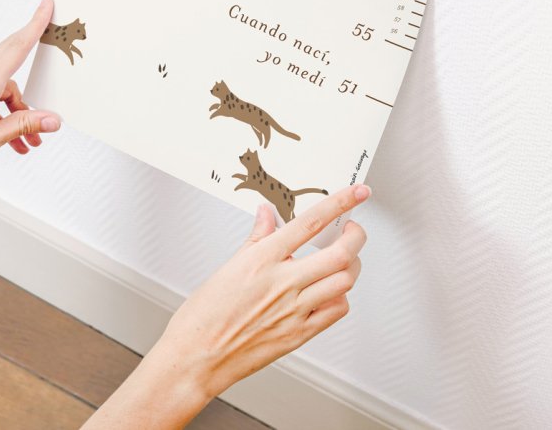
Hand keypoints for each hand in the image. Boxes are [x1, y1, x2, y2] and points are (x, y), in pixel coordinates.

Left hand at [0, 0, 60, 212]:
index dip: (34, 25)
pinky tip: (9, 139)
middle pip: (10, 58)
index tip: (45, 7)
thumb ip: (23, 125)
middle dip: (32, 53)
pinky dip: (4, 115)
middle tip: (49, 37)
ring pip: (2, 88)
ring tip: (29, 137)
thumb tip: (50, 119)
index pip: (15, 49)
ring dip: (19, 109)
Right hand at [82, 184, 369, 428]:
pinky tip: (330, 291)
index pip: (310, 223)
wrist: (196, 358)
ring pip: (344, 281)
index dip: (339, 203)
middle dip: (356, 236)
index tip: (356, 194)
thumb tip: (267, 216)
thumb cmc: (204, 317)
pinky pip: (336, 312)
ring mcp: (295, 310)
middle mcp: (283, 283)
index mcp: (263, 260)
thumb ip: (256, 238)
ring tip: (344, 260)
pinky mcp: (299, 334)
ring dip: (351, 266)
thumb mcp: (229, 265)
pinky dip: (341, 297)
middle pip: (340, 254)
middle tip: (353, 230)